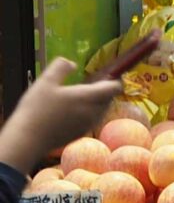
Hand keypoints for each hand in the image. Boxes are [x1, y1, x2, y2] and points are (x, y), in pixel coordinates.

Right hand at [0, 59, 125, 173]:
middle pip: (109, 99)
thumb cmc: (37, 109)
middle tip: (89, 84)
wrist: (29, 139)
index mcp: (88, 97)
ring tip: (78, 96)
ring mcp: (88, 125)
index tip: (106, 75)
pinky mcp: (81, 134)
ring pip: (101, 110)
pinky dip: (87, 113)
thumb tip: (72, 63)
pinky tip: (70, 111)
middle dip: (103, 90)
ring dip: (96, 102)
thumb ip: (60, 68)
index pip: (114, 88)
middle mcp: (94, 112)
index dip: (115, 80)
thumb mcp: (45, 82)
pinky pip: (92, 120)